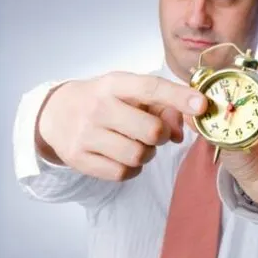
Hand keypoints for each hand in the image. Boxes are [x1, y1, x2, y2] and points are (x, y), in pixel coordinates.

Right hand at [37, 72, 206, 181]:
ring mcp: (86, 134)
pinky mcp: (79, 158)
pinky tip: (122, 155)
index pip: (151, 88)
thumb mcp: (127, 92)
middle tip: (154, 133)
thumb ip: (161, 106)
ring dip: (146, 154)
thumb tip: (182, 132)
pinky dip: (131, 168)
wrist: (55, 114)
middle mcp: (98, 107)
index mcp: (114, 84)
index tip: (202, 105)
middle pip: (151, 131)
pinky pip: (122, 173)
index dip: (179, 97)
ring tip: (134, 143)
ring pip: (138, 156)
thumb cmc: (103, 101)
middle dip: (161, 135)